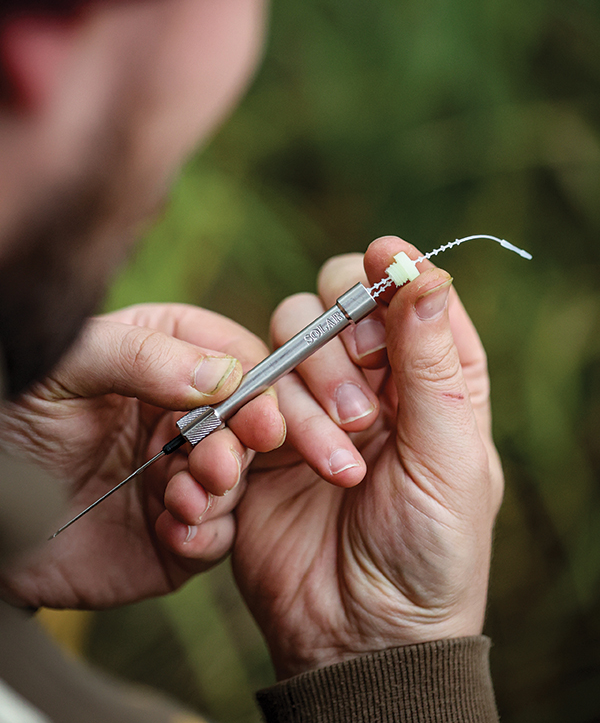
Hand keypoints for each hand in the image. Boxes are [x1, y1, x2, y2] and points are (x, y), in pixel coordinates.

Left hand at [0, 302, 284, 608]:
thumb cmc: (13, 418)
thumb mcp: (68, 367)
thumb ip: (142, 358)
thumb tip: (223, 377)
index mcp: (168, 357)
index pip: (236, 360)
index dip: (258, 387)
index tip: (260, 418)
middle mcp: (183, 415)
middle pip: (247, 424)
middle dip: (240, 446)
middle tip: (216, 465)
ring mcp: (180, 475)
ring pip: (236, 481)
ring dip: (220, 492)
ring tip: (181, 499)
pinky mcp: (173, 534)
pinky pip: (214, 538)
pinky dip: (203, 536)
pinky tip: (172, 531)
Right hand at [232, 236, 502, 678]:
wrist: (359, 638)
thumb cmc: (429, 554)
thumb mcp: (449, 460)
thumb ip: (433, 365)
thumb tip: (425, 274)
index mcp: (428, 380)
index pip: (405, 296)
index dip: (390, 275)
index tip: (376, 259)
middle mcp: (367, 383)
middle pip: (332, 308)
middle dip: (339, 351)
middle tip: (363, 419)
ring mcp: (309, 408)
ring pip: (282, 346)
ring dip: (301, 397)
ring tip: (336, 466)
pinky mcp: (260, 440)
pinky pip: (238, 397)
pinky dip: (246, 421)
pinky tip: (264, 466)